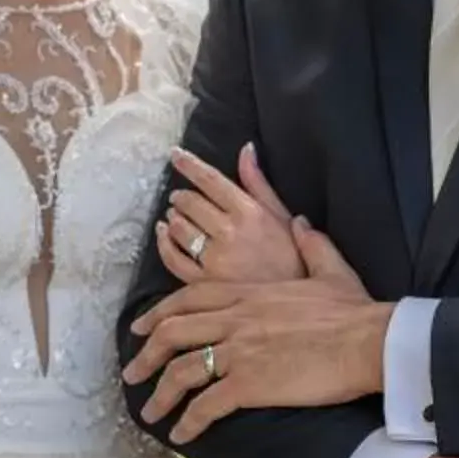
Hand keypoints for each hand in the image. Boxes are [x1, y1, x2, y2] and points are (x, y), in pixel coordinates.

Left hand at [126, 224, 387, 440]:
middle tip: (132, 373)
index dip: (160, 313)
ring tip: (149, 413)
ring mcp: (239, 351)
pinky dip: (188, 421)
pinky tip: (181, 434)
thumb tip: (302, 223)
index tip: (143, 328)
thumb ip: (311, 245)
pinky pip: (206, 405)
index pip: (189, 298)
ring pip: (182, 370)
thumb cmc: (354, 311)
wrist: (368, 340)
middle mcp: (235, 318)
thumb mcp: (330, 268)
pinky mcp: (249, 383)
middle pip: (174, 332)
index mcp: (249, 292)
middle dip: (146, 354)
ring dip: (160, 394)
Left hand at [157, 144, 300, 285]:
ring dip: (173, 218)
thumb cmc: (292, 259)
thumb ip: (258, 182)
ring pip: (179, 228)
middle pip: (191, 202)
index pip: (211, 180)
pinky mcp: (203, 283)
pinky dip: (164, 243)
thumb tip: (246, 149)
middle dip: (181, 196)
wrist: (294, 308)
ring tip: (174, 216)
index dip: (189, 164)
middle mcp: (229, 232)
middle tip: (179, 197)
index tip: (174, 155)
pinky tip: (164, 235)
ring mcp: (214, 258)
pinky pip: (173, 258)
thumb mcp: (282, 216)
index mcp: (250, 212)